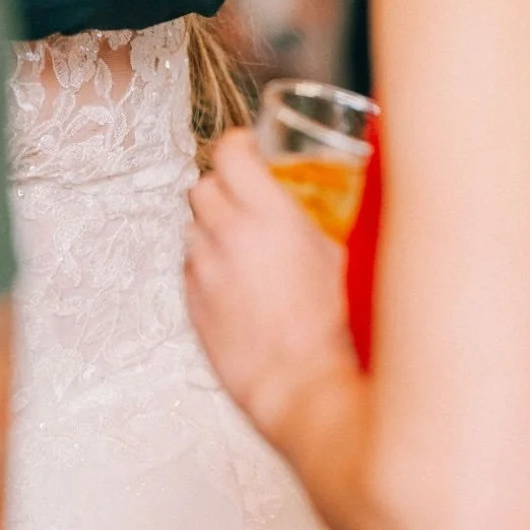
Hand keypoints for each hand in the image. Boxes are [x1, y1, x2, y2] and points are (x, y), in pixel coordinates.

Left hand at [186, 130, 358, 441]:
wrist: (300, 384)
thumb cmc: (328, 329)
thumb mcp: (338, 256)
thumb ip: (317, 221)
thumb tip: (324, 199)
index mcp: (267, 215)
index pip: (230, 153)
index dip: (238, 145)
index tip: (248, 148)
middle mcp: (228, 234)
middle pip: (204, 185)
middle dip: (223, 186)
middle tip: (245, 198)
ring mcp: (204, 268)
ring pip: (193, 225)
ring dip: (214, 227)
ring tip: (243, 247)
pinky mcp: (191, 300)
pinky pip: (190, 265)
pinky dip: (207, 264)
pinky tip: (235, 282)